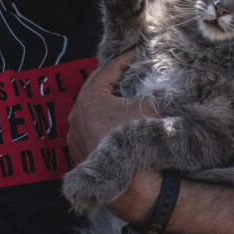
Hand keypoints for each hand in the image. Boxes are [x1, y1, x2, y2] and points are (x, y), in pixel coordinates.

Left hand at [67, 48, 154, 163]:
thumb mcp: (149, 109)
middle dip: (111, 75)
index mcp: (91, 98)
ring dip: (103, 98)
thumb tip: (159, 81)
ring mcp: (73, 133)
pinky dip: (98, 118)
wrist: (128, 183)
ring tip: (120, 93)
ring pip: (88, 107)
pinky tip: (111, 120)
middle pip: (94, 85)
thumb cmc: (135, 141)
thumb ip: (152, 91)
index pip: (109, 70)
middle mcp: (76, 113)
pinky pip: (86, 126)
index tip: (139, 51)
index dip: (126, 58)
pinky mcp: (76, 149)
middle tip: (127, 67)